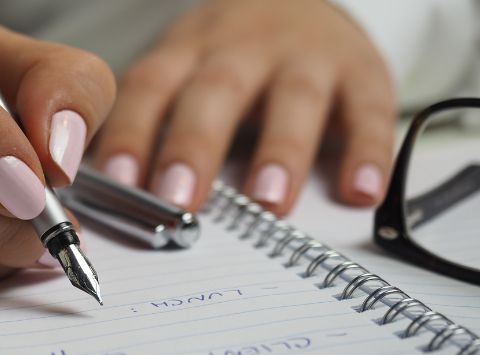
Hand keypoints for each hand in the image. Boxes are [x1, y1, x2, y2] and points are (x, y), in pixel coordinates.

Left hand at [93, 0, 394, 214]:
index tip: (117, 183)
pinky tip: (359, 192)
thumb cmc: (228, 58)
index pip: (151, 88)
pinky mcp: (361, 70)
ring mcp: (304, 57)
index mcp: (188, 52)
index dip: (132, 132)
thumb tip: (117, 201)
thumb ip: (157, 126)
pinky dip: (367, 150)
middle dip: (195, 146)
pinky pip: (369, 109)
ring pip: (293, 99)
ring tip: (267, 203)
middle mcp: (242, 49)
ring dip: (280, 151)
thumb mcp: (184, 73)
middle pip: (215, 92)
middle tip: (179, 200)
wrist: (299, 2)